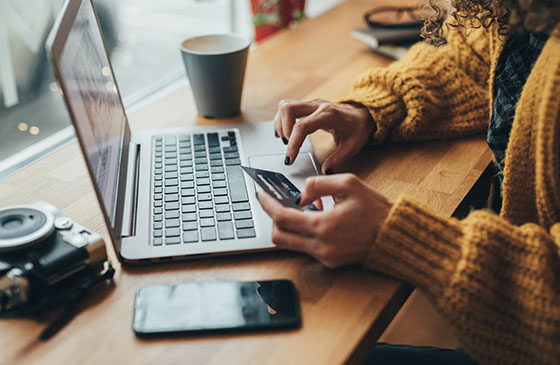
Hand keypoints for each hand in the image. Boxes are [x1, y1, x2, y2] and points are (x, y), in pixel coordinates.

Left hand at [257, 174, 392, 267]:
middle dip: (273, 218)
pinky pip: (306, 247)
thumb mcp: (348, 184)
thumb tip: (300, 194)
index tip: (260, 195)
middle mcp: (321, 246)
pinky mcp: (330, 262)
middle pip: (279, 236)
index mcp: (324, 226)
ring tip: (302, 208)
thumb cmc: (376, 210)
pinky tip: (316, 218)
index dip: (267, 205)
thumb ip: (318, 184)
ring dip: (289, 226)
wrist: (395, 236)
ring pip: (290, 244)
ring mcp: (325, 257)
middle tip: (275, 203)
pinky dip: (304, 233)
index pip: (282, 218)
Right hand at [273, 99, 373, 173]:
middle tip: (288, 145)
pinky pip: (287, 108)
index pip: (302, 126)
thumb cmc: (357, 129)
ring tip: (286, 140)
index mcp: (328, 115)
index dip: (293, 143)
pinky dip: (282, 120)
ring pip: (285, 106)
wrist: (362, 115)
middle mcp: (317, 105)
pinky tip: (285, 133)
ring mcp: (311, 103)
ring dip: (281, 124)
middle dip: (283, 129)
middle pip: (288, 108)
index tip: (289, 159)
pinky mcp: (307, 106)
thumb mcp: (352, 146)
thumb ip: (338, 159)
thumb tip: (325, 171)